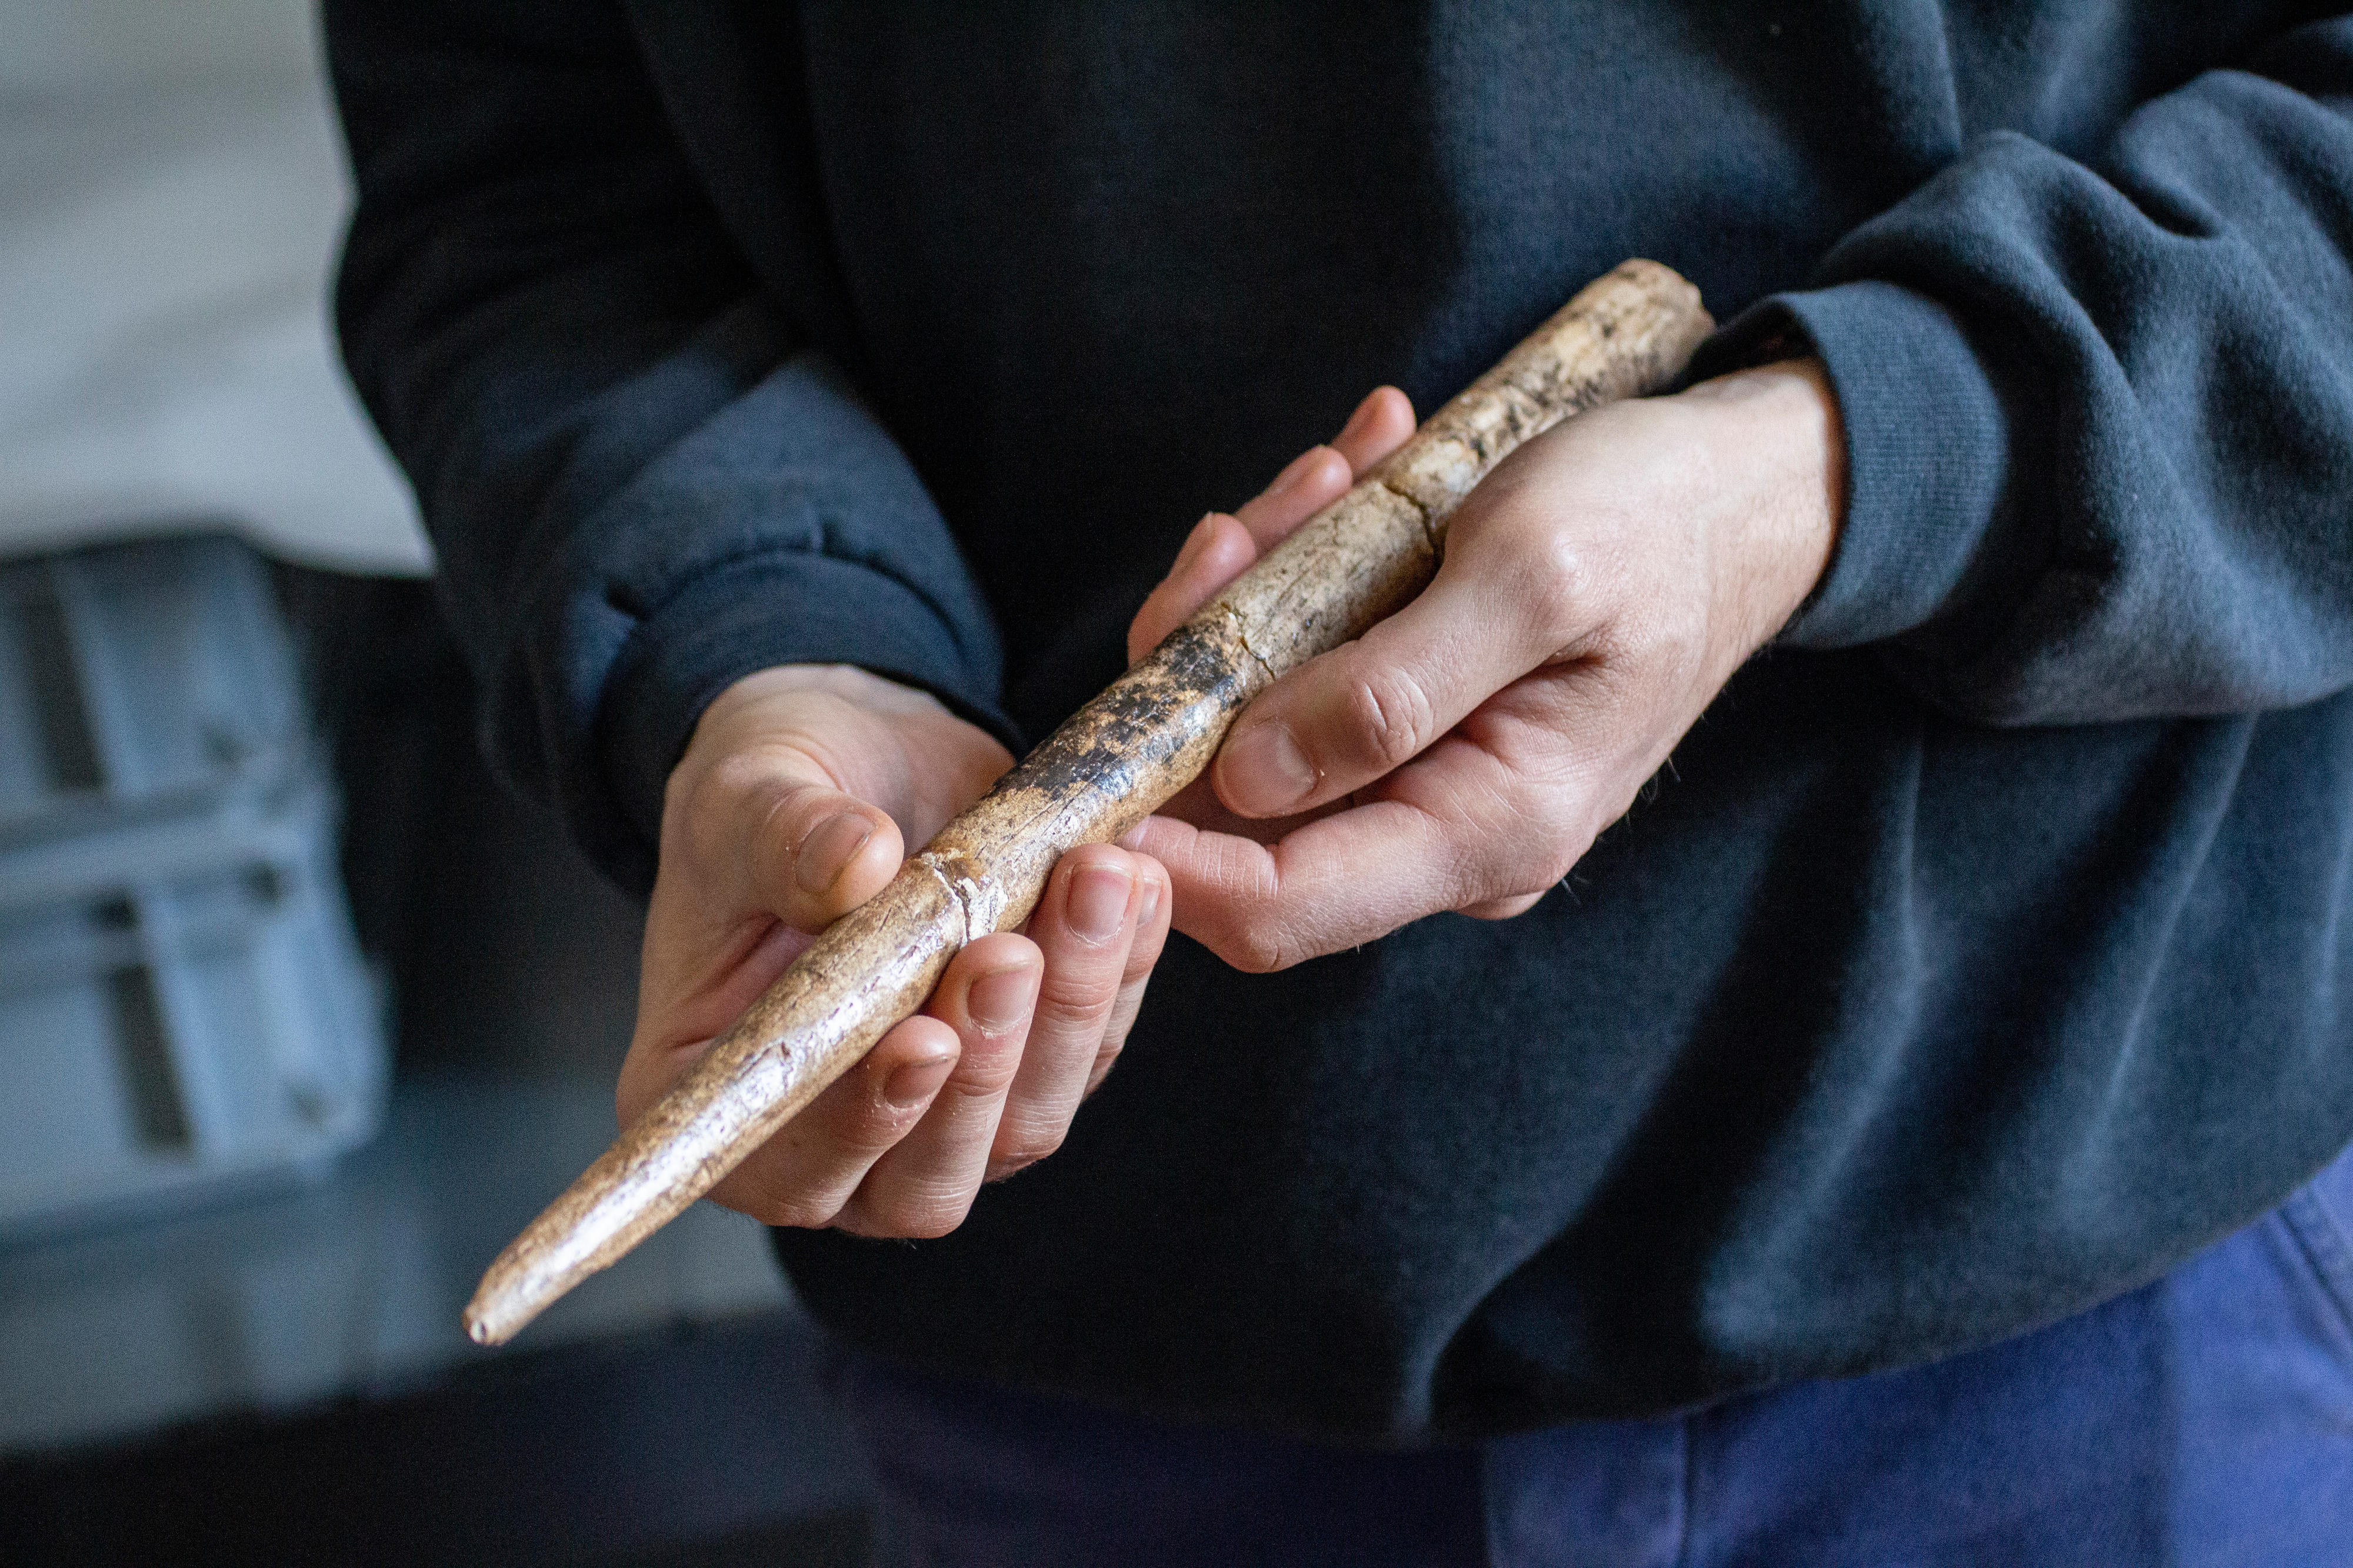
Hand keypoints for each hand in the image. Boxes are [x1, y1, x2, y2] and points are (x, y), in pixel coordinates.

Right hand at [620, 663, 1171, 1236]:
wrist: (858, 757)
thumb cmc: (769, 793)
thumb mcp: (750, 795)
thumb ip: (789, 837)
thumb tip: (857, 861)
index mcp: (722, 1095)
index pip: (789, 1167)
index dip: (861, 1123)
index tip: (923, 1039)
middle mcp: (828, 1138)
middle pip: (927, 1178)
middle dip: (987, 1065)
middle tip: (1014, 951)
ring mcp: (940, 1113)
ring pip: (1025, 1123)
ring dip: (1071, 1008)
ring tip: (1094, 884)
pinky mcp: (1027, 1063)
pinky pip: (1088, 1049)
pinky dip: (1120, 971)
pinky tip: (1134, 886)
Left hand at [1123, 359, 1844, 970]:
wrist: (1740, 493)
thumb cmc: (1654, 520)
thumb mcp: (1531, 573)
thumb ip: (1391, 690)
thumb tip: (1248, 780)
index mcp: (1489, 829)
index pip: (1280, 908)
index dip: (1165, 867)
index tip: (1088, 783)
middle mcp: (1444, 833)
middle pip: (1244, 809)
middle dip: (1206, 666)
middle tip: (1241, 530)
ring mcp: (1423, 781)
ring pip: (1260, 726)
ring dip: (1258, 595)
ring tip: (1332, 474)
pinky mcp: (1409, 725)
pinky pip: (1303, 674)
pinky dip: (1299, 577)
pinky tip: (1350, 482)